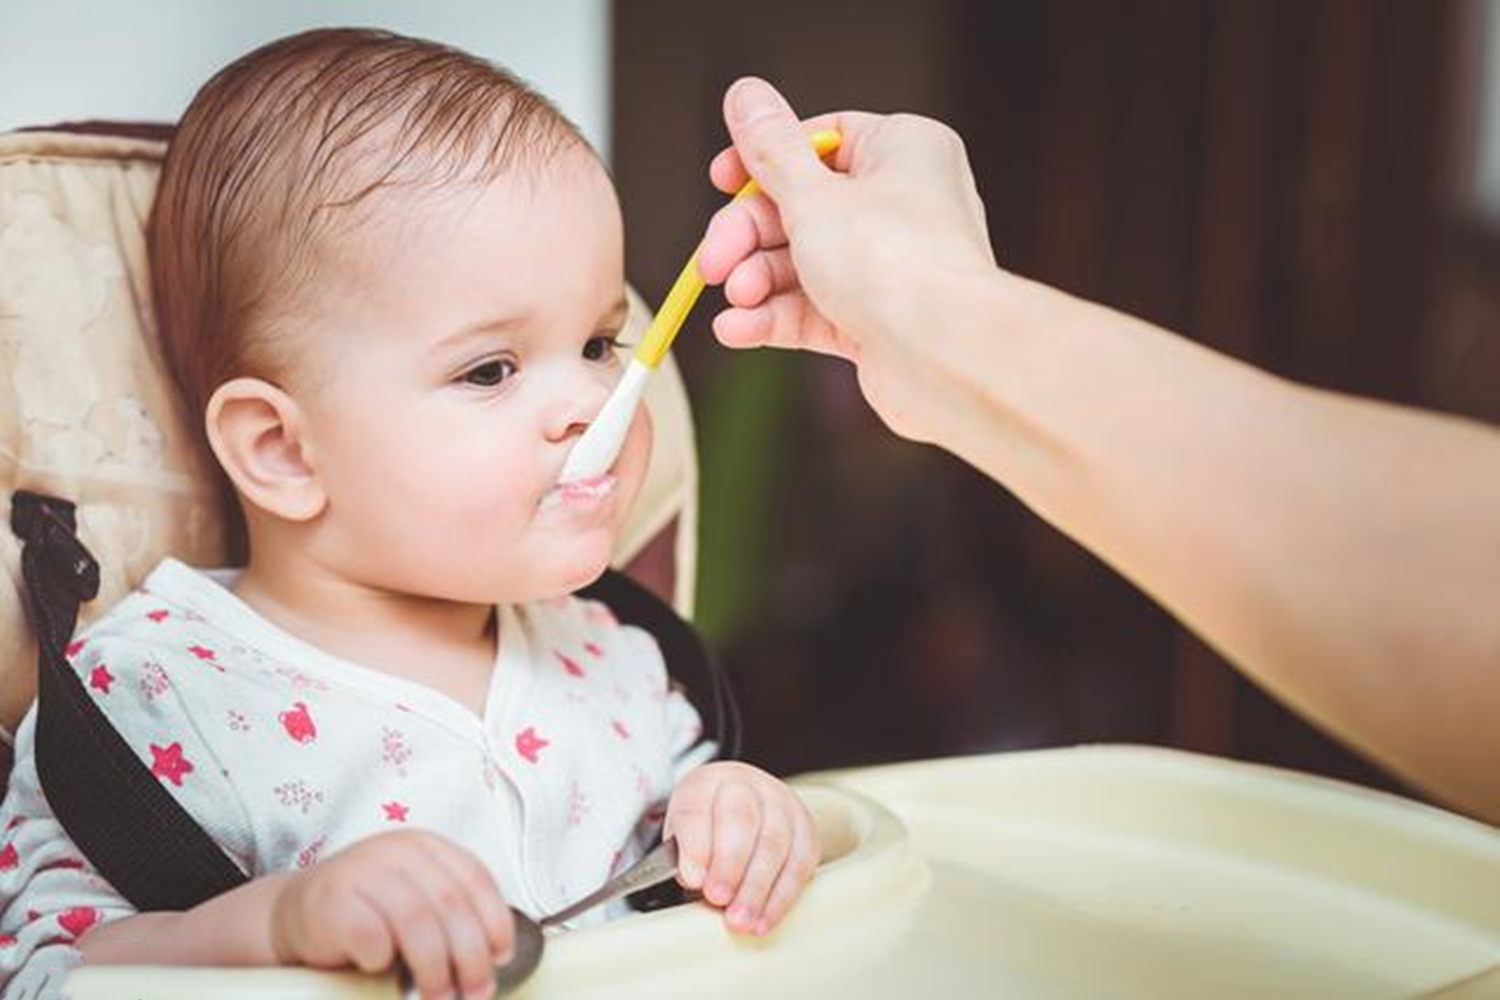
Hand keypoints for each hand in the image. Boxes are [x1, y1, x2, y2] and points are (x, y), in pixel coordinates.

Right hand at [269, 830, 513, 999]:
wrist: (296, 913)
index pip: (476, 879)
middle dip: (471, 957)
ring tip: (438, 995)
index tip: (500, 958)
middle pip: (451, 905)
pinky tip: (382, 969)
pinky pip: (372, 938)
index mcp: (426, 846)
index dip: (495, 923)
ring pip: (417, 923)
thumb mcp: (415, 898)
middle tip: (475, 992)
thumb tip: (493, 959)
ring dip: (435, 969)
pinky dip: (384, 961)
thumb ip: (451, 913)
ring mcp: (363, 871)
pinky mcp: (333, 900)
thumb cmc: (366, 911)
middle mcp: (397, 851)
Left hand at [664, 761, 819, 935]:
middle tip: (718, 899)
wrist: (745, 811)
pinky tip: (764, 919)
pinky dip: (781, 898)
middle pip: (742, 819)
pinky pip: (799, 864)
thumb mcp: (683, 836)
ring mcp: (782, 804)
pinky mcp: (806, 830)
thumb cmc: (708, 830)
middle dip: (730, 865)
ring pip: (775, 843)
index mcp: (707, 783)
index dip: (695, 845)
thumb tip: (696, 880)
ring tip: (741, 920)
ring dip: (757, 888)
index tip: (692, 878)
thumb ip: (685, 857)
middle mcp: (747, 787)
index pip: (698, 809)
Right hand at [697, 77, 998, 442]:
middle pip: (801, 207)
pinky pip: (814, 310)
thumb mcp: (813, 196)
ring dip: (757, 280)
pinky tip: (736, 328)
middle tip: (714, 259)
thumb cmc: (898, 264)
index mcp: (904, 151)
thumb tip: (746, 95)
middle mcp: (902, 205)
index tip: (722, 179)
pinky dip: (773, 317)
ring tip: (737, 297)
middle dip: (748, 236)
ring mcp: (889, 267)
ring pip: (803, 263)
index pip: (821, 140)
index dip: (765, 159)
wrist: (943, 356)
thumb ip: (771, 151)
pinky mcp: (876, 321)